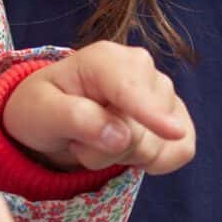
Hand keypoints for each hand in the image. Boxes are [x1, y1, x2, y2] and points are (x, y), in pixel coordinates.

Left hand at [1, 43, 195, 174]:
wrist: (54, 116)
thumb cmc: (43, 108)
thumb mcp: (41, 113)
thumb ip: (77, 119)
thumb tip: (121, 137)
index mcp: (105, 59)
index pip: (131, 88)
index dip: (151, 112)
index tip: (172, 132)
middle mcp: (142, 68)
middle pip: (144, 128)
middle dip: (108, 149)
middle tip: (79, 137)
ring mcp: (163, 91)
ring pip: (160, 144)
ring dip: (122, 156)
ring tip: (97, 137)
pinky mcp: (177, 116)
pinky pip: (180, 151)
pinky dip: (153, 162)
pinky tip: (126, 150)